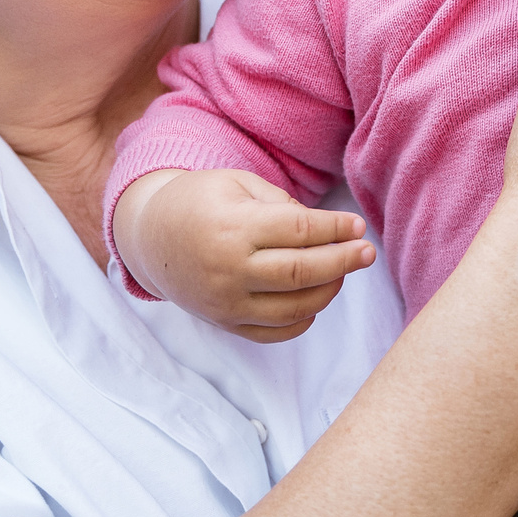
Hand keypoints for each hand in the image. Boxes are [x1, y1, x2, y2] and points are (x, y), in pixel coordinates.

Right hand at [111, 167, 376, 341]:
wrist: (150, 237)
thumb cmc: (201, 201)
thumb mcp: (238, 184)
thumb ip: (282, 205)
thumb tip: (327, 231)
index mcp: (233, 227)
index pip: (297, 231)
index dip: (335, 229)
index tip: (358, 226)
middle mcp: (229, 269)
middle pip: (300, 273)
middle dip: (342, 263)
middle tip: (367, 254)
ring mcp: (225, 302)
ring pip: (292, 308)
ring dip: (327, 292)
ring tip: (342, 272)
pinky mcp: (224, 323)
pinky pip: (273, 333)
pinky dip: (302, 320)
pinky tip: (314, 298)